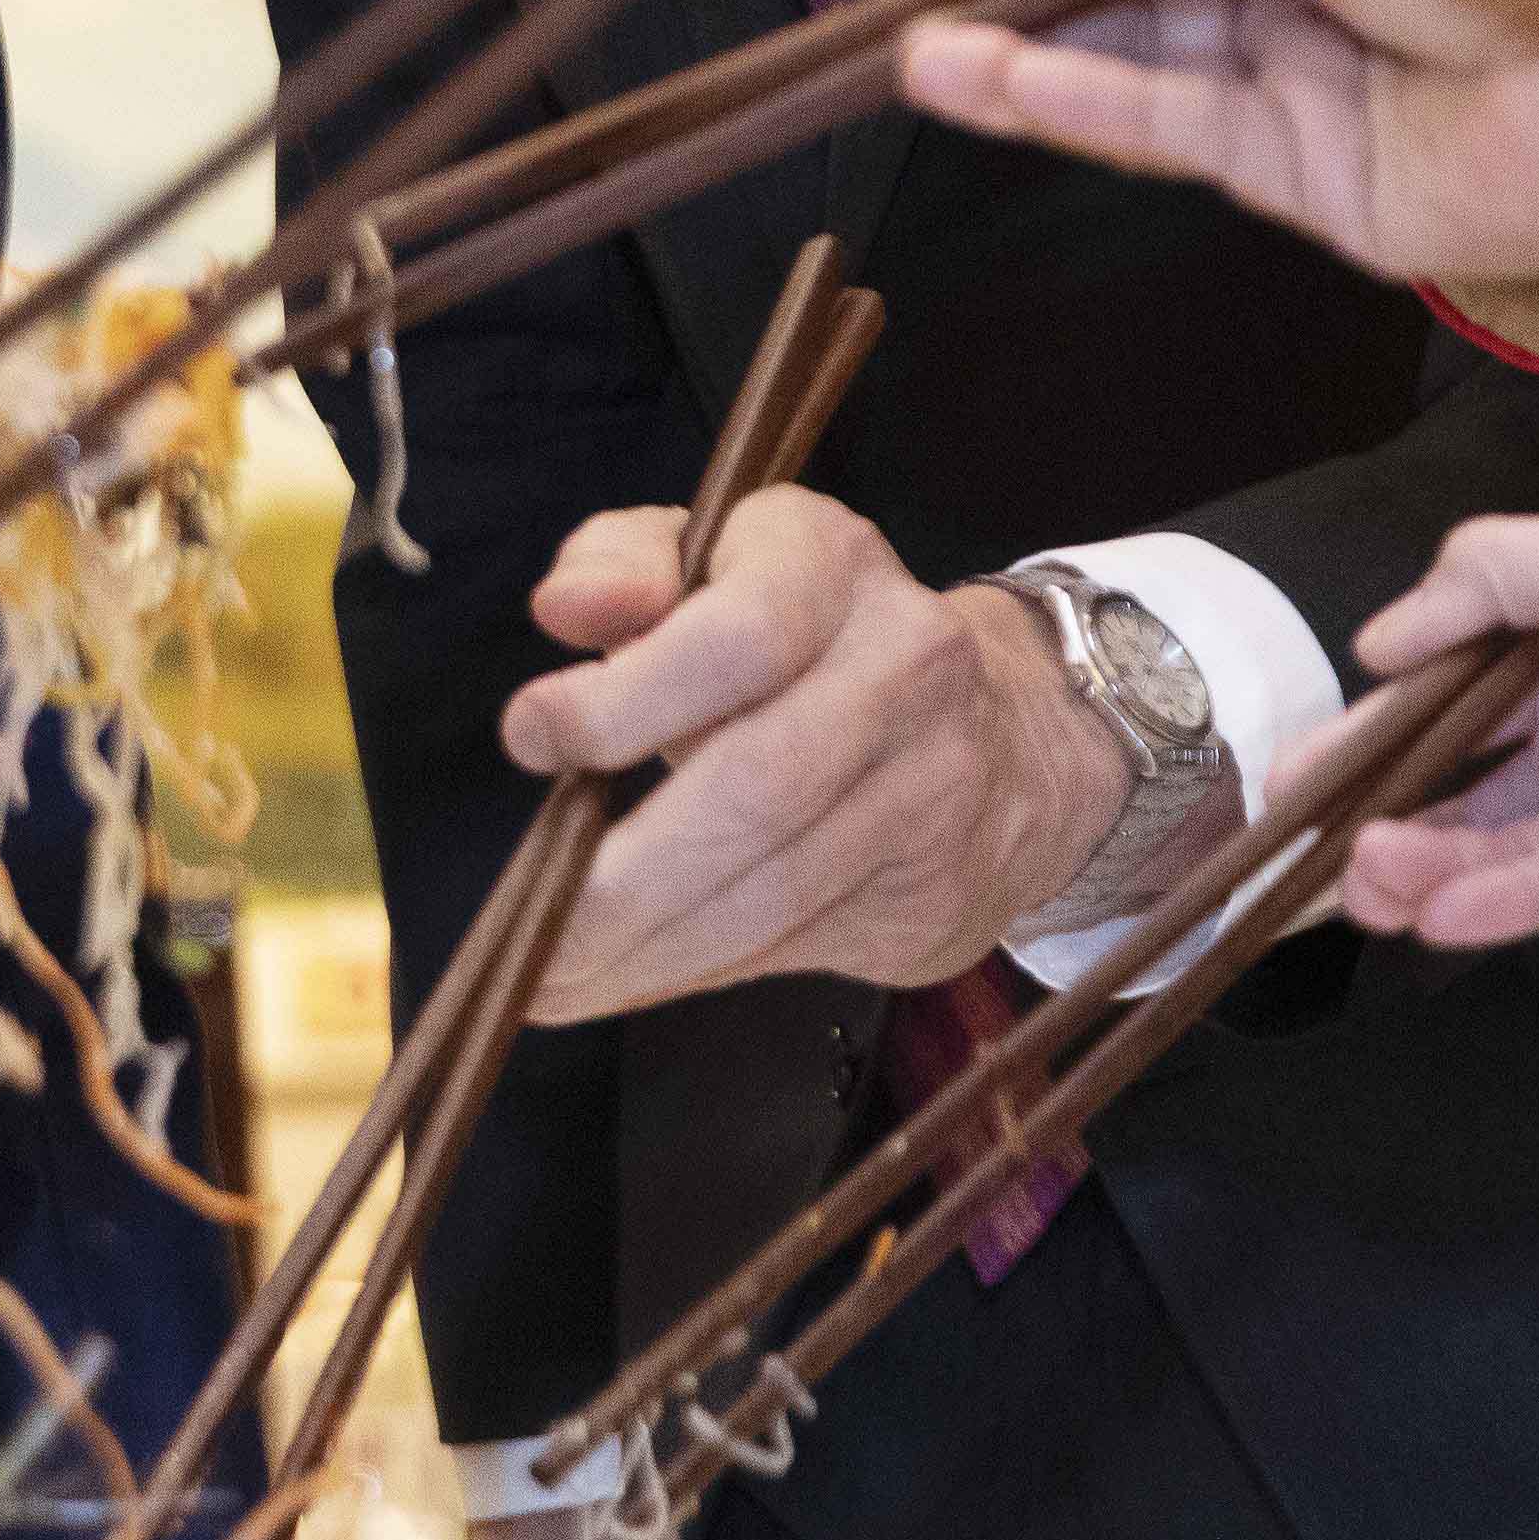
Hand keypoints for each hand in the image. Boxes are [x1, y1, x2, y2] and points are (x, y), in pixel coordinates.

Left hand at [488, 489, 1140, 1016]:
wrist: (1014, 731)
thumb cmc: (804, 636)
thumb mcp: (715, 560)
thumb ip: (623, 566)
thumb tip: (565, 606)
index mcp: (832, 566)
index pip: (740, 636)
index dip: (626, 696)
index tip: (530, 735)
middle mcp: (905, 670)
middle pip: (758, 787)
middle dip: (623, 875)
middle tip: (524, 929)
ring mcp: (936, 787)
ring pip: (776, 890)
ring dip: (645, 950)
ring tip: (548, 978)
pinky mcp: (939, 890)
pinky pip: (796, 943)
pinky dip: (693, 971)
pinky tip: (621, 979)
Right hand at [1328, 428, 1538, 947]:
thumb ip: (1491, 581)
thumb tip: (1376, 643)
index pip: (1442, 713)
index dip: (1364, 747)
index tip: (1289, 782)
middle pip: (1463, 798)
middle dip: (1381, 830)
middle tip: (1313, 861)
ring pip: (1513, 854)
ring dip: (1433, 873)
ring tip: (1363, 886)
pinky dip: (1513, 902)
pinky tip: (1445, 906)